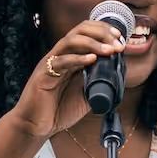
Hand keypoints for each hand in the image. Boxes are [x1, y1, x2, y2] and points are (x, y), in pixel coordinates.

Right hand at [9, 21, 125, 137]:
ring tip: (109, 50)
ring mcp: (51, 63)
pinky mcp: (43, 75)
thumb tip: (118, 74)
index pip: (87, 32)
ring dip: (93, 43)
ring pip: (70, 41)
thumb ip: (98, 82)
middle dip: (102, 32)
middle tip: (118, 43)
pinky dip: (77, 59)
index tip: (120, 38)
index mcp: (71, 57)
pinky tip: (92, 60)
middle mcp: (61, 56)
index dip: (104, 30)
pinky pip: (60, 61)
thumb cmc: (58, 110)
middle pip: (80, 30)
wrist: (36, 126)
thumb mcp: (86, 94)